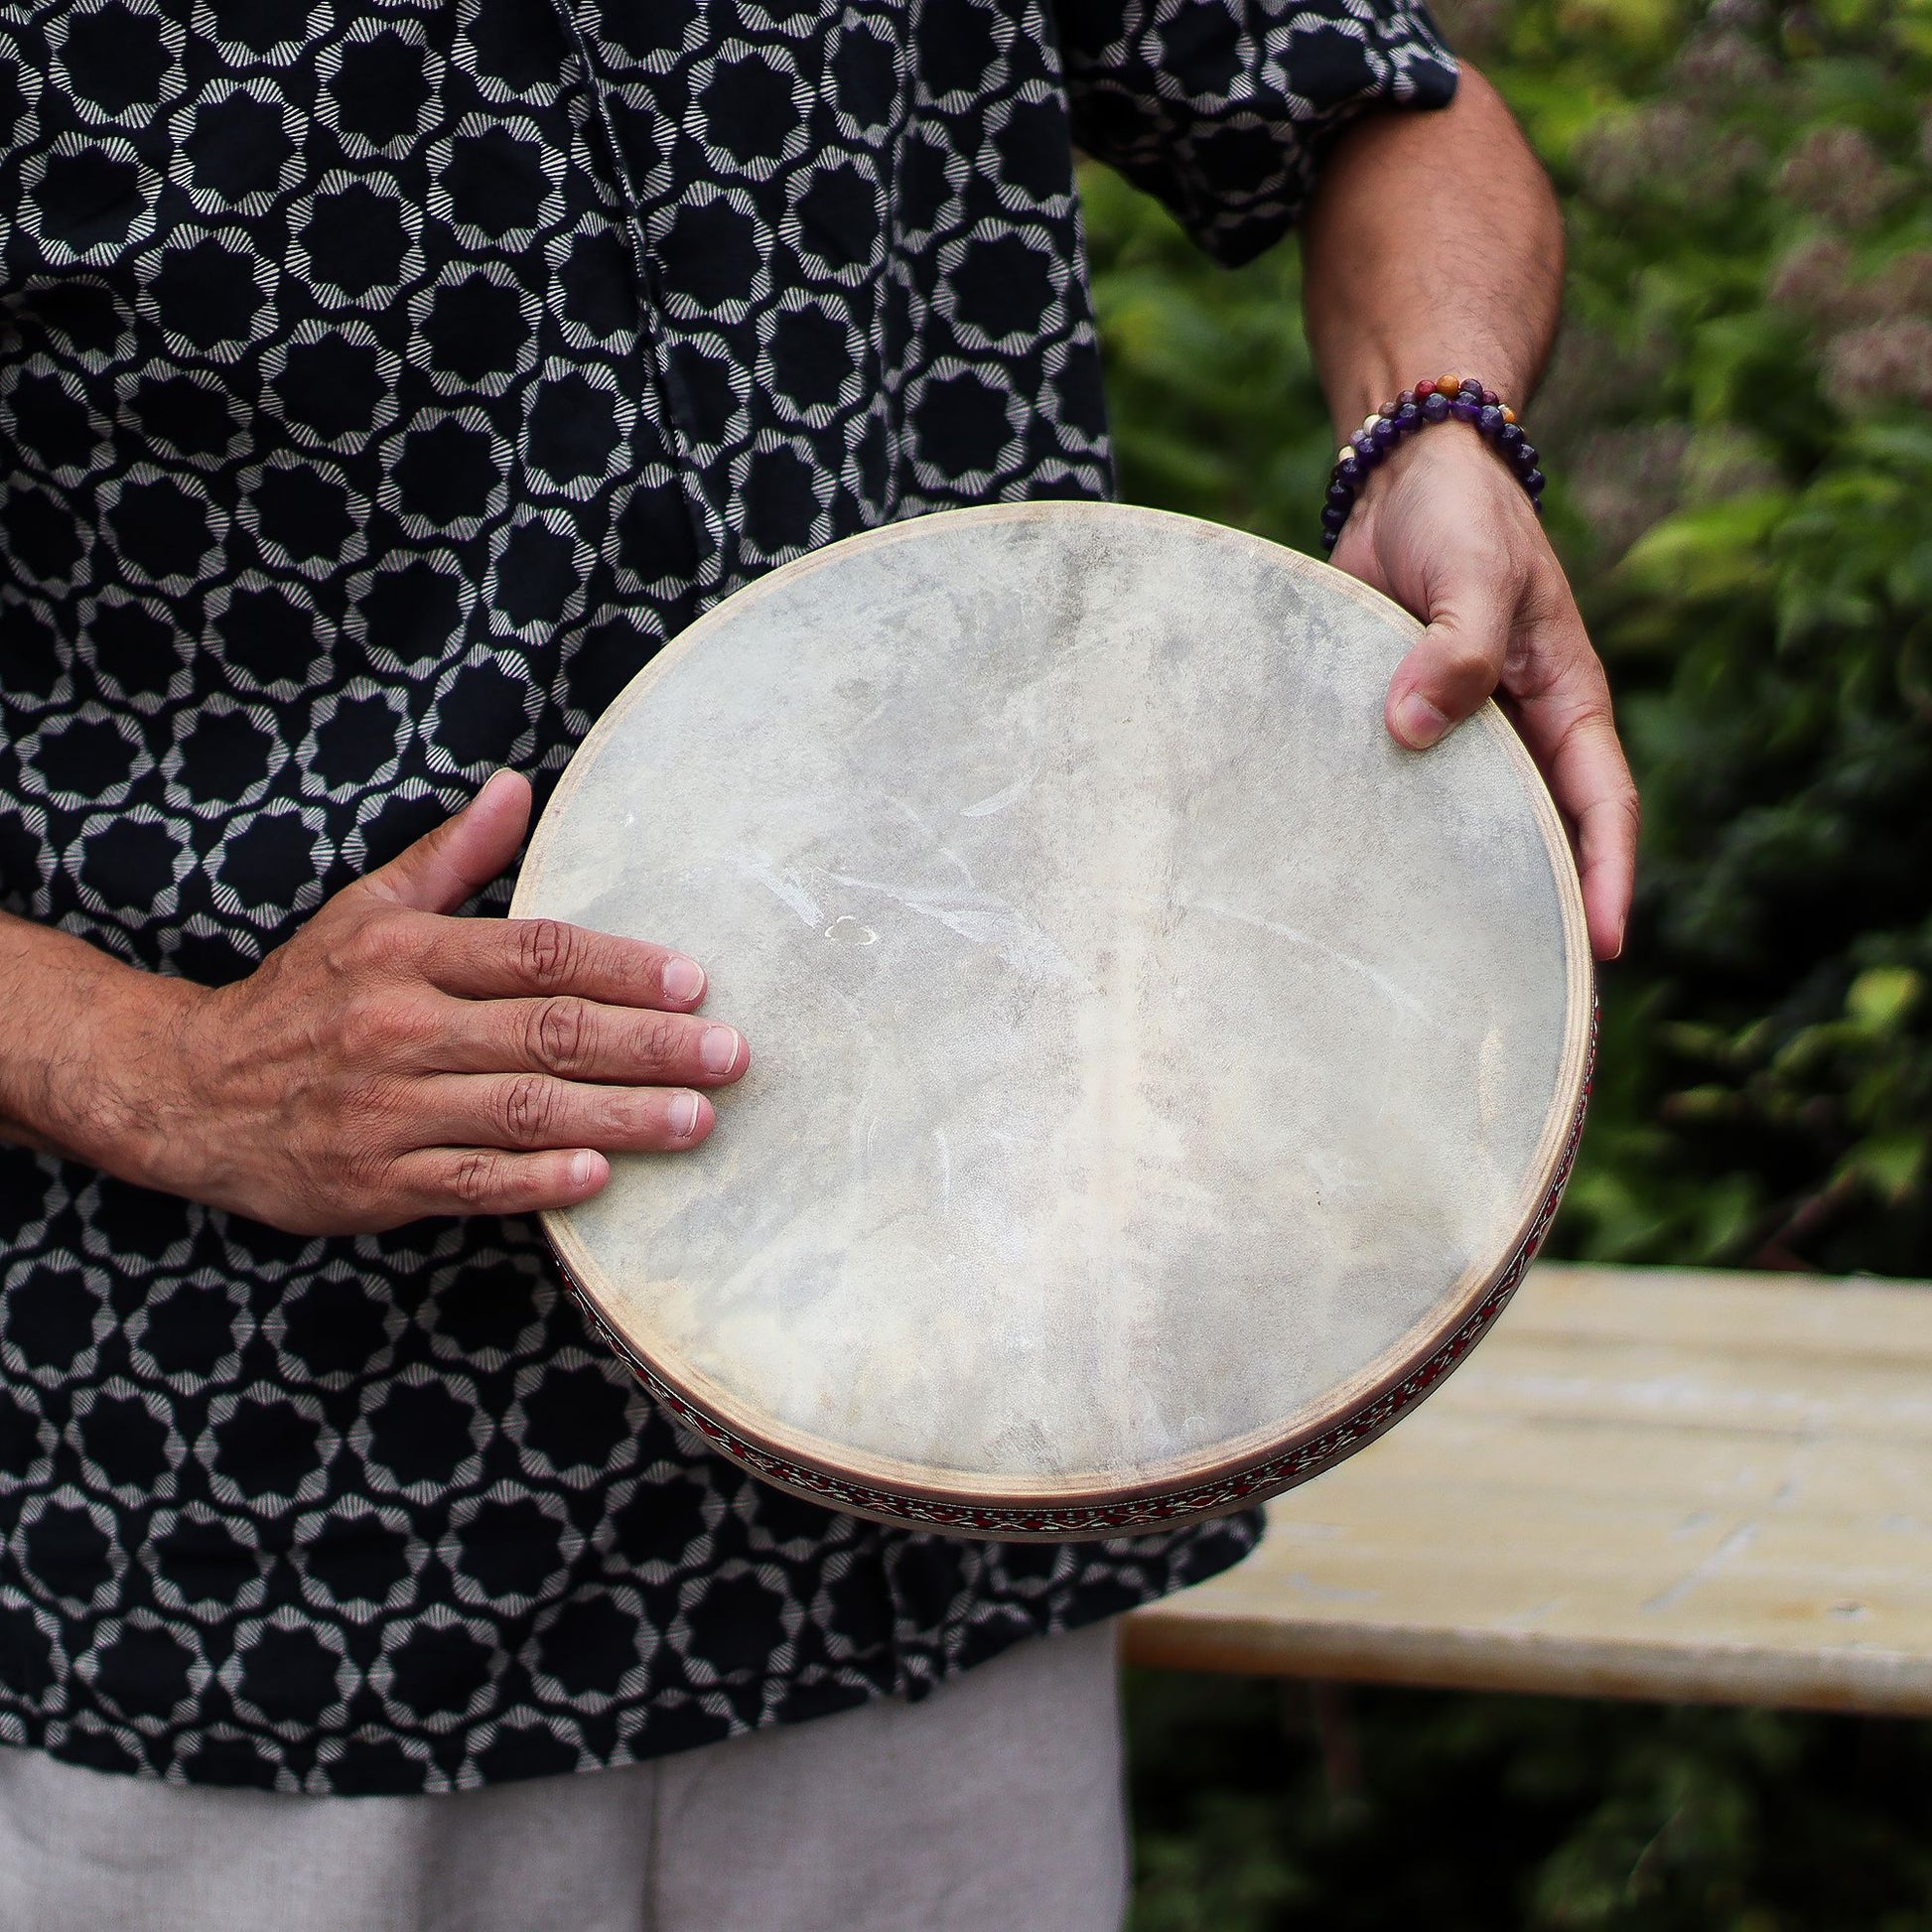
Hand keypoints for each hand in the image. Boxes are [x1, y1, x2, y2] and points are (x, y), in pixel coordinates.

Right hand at [88, 770, 747, 1234]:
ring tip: (698, 1119)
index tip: (696, 981)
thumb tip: (519, 787)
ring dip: (618, 1117)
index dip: (621, 967)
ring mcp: (388, 1109)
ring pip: (522, 1111)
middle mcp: (399, 1027)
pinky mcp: (377, 1180)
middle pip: (547, 1034)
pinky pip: (472, 1180)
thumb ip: (452, 857)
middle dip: (649, 1046)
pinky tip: (599, 1177)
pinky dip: (536, 1181)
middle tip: (731, 1055)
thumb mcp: (365, 911)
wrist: (191, 1093)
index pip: (535, 953)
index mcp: (406, 954)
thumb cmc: (303, 995)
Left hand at [1331, 423, 1638, 961]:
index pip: (1602, 805)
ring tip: (1431, 981)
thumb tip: (1414, 732)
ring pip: (1466, 832)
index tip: (1608, 947)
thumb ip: (1452, 651)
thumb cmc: (1458, 521)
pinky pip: (1400, 801)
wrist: (1399, 486)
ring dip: (1455, 894)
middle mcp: (1516, 736)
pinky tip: (1355, 899)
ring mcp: (1457, 739)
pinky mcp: (1396, 732)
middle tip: (1521, 1001)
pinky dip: (1389, 847)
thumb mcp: (1472, 574)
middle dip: (1539, 915)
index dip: (1609, 877)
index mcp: (1563, 704)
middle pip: (1537, 841)